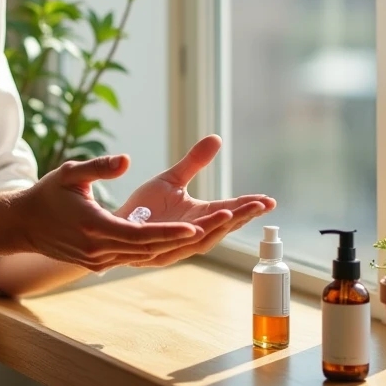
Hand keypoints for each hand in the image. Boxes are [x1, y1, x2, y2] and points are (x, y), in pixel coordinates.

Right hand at [18, 155, 208, 270]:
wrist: (22, 224)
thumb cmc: (47, 194)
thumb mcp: (71, 172)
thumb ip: (100, 167)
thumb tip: (126, 160)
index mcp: (95, 229)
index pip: (142, 235)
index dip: (170, 232)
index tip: (196, 226)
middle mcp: (99, 251)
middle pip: (148, 249)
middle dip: (181, 240)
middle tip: (211, 229)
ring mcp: (97, 261)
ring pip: (142, 256)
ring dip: (170, 247)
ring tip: (202, 234)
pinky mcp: (96, 264)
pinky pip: (130, 258)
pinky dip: (152, 251)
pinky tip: (172, 241)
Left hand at [113, 135, 275, 267]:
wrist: (115, 223)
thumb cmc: (145, 206)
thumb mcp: (173, 178)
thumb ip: (195, 162)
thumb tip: (217, 137)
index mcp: (199, 216)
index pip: (230, 211)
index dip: (249, 206)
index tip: (270, 200)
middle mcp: (192, 232)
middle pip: (224, 225)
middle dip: (245, 216)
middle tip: (264, 204)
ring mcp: (178, 242)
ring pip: (207, 236)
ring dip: (225, 225)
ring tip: (242, 210)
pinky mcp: (161, 248)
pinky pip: (182, 242)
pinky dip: (198, 233)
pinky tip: (209, 222)